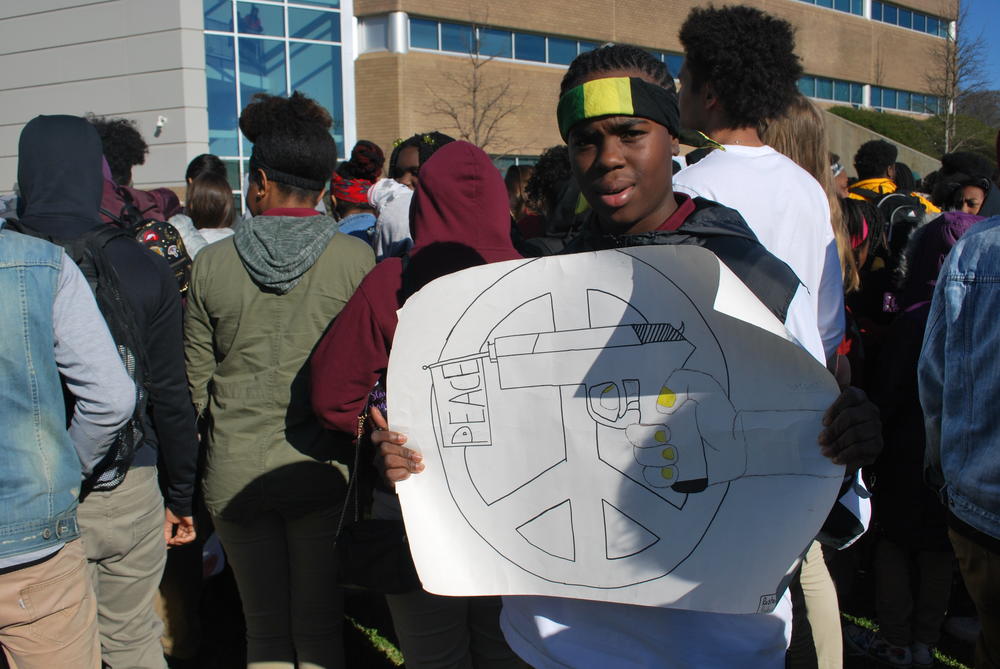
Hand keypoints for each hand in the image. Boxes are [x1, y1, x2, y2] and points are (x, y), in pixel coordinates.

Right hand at [164, 509, 195, 546]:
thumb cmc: (172, 511)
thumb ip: (167, 533)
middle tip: (170, 542)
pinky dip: (185, 540)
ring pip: (188, 540)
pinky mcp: (193, 526)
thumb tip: (166, 542)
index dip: (173, 542)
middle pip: (183, 541)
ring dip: (180, 543)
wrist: (177, 504)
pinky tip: (178, 539)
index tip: (167, 544)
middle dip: (176, 543)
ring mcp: (190, 528)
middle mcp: (186, 529)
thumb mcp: (167, 523)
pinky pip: (192, 537)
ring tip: (174, 541)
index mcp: (181, 528)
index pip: (178, 538)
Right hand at [370, 406, 422, 486]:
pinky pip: (390, 475)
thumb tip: (373, 409)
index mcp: (381, 442)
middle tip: (419, 456)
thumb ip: (389, 425)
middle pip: (385, 449)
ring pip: (388, 461)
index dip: (388, 436)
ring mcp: (380, 466)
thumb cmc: (402, 453)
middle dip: (404, 452)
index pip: (377, 436)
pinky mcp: (385, 479)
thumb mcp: (398, 439)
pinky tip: (410, 474)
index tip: (404, 438)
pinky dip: (401, 474)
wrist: (404, 477)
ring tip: (419, 465)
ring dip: (406, 463)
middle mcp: (378, 454)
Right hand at [626, 369, 745, 492]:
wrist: (741, 436)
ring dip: (658, 460)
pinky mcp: (681, 478)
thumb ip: (680, 382)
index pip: (634, 432)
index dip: (642, 431)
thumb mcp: (702, 385)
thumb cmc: (720, 411)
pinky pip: (660, 481)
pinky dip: (663, 476)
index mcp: (661, 424)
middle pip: (638, 450)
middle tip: (671, 440)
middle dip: (650, 445)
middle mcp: (661, 444)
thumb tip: (662, 406)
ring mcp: (669, 462)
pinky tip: (677, 468)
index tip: (663, 427)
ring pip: (646, 467)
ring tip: (676, 454)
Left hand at [818, 386, 881, 470]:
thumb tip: (841, 357)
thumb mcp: (827, 398)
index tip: (822, 422)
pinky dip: (847, 455)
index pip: (850, 396)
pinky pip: (863, 449)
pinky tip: (836, 459)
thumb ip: (834, 378)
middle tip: (820, 440)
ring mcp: (876, 428)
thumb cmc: (831, 418)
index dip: (835, 409)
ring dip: (838, 445)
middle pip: (852, 417)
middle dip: (833, 430)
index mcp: (858, 396)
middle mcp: (871, 410)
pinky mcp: (878, 445)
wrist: (839, 445)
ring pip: (857, 434)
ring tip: (825, 452)